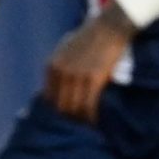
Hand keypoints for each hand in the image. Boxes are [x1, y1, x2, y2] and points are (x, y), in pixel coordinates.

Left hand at [46, 9, 133, 123]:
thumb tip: (55, 89)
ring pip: (74, 108)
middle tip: (75, 131)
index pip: (48, 98)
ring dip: (80, 122)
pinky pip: (89, 105)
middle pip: (60, 106)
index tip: (64, 123)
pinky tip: (94, 124)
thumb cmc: (90, 37)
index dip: (56, 114)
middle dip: (67, 120)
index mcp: (51, 66)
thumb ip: (58, 68)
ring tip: (86, 131)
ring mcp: (76, 76)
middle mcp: (61, 72)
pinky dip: (91, 117)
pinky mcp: (94, 79)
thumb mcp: (65, 50)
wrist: (109, 27)